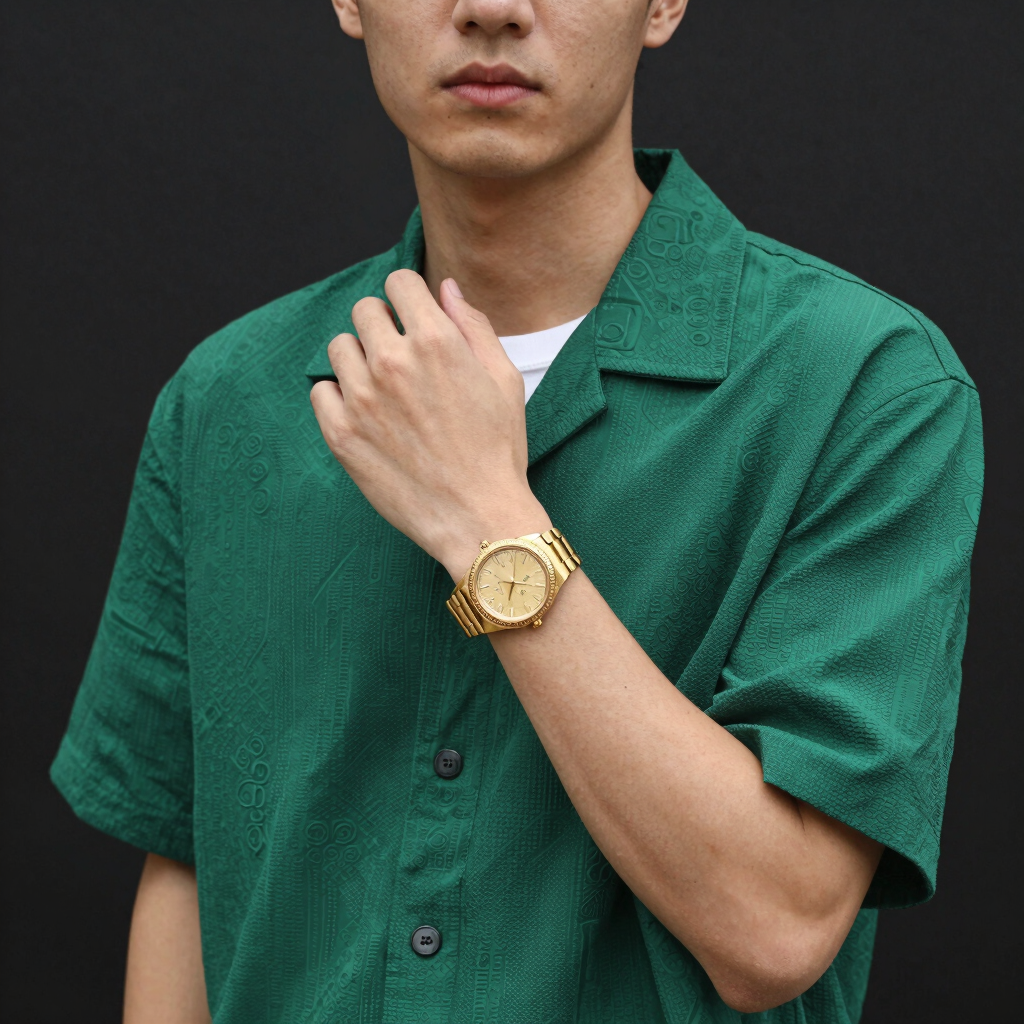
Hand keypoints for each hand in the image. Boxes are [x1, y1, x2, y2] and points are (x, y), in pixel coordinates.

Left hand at [310, 270, 551, 578]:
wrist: (478, 518)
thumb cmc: (498, 451)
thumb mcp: (504, 380)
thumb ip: (473, 326)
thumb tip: (445, 288)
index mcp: (436, 341)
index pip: (399, 281)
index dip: (409, 296)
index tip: (414, 317)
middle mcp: (392, 362)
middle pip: (365, 310)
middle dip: (384, 325)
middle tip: (402, 358)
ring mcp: (361, 398)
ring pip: (340, 347)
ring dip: (359, 358)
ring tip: (384, 389)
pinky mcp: (341, 434)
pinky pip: (321, 390)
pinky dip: (338, 396)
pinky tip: (366, 415)